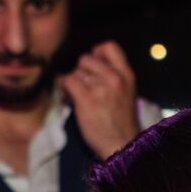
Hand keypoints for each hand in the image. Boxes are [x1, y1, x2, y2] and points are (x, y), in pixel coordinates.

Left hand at [62, 41, 140, 159]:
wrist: (122, 145)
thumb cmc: (120, 123)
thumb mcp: (126, 93)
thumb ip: (112, 76)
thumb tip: (86, 66)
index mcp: (127, 75)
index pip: (109, 46)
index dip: (96, 52)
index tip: (92, 65)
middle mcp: (115, 77)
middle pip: (86, 58)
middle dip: (81, 72)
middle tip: (83, 86)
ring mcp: (101, 87)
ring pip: (75, 72)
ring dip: (73, 83)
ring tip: (78, 96)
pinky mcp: (87, 98)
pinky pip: (67, 81)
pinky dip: (63, 88)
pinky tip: (68, 97)